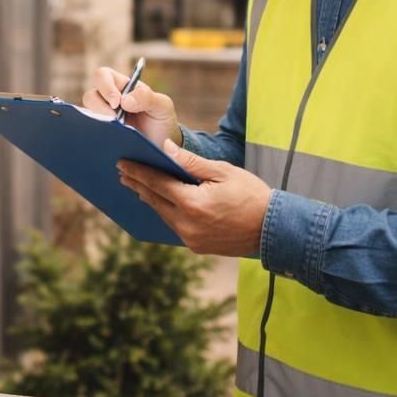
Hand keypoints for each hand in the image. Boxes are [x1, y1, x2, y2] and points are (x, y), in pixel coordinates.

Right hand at [82, 65, 181, 148]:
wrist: (161, 145)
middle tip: (114, 119)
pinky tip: (110, 139)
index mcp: (121, 86)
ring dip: (98, 120)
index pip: (102, 75)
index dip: (105, 86)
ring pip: (86, 114)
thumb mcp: (162, 106)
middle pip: (90, 95)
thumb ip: (147, 97)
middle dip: (99, 106)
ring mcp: (103, 118)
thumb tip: (124, 100)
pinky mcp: (101, 133)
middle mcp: (108, 100)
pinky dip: (96, 133)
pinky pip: (90, 131)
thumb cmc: (161, 121)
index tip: (117, 102)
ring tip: (116, 130)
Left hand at [118, 138, 270, 257]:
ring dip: (150, 199)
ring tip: (137, 186)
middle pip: (155, 201)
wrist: (274, 230)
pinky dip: (166, 212)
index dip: (138, 172)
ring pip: (163, 215)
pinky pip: (174, 226)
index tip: (122, 164)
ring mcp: (191, 239)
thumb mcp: (224, 172)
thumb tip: (165, 149)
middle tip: (123, 173)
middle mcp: (187, 225)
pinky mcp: (197, 247)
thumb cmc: (252, 195)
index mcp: (193, 204)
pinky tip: (160, 203)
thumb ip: (191, 163)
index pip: (157, 184)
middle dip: (138, 185)